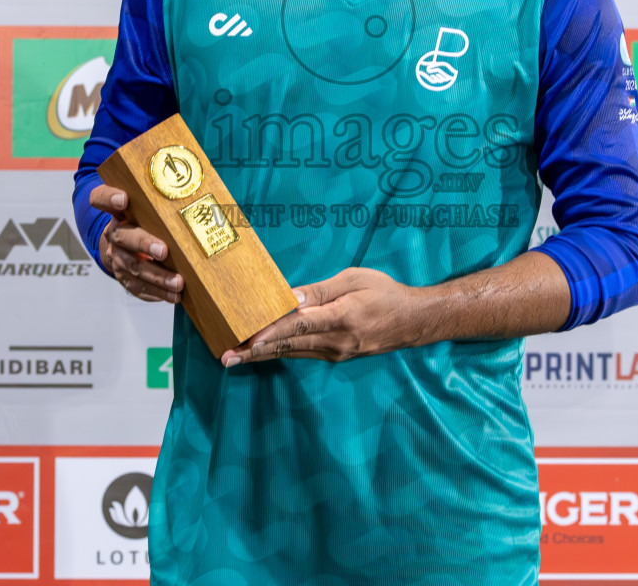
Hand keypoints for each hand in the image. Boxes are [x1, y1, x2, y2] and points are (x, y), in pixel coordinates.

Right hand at [89, 185, 182, 303]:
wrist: (129, 248)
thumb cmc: (148, 225)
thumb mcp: (150, 211)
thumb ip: (164, 205)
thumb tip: (203, 201)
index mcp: (119, 211)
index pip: (101, 197)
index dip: (109, 198)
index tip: (123, 199)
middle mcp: (115, 233)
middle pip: (123, 236)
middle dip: (144, 243)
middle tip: (163, 251)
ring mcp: (118, 257)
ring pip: (134, 267)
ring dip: (157, 276)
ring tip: (178, 282)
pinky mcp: (125, 278)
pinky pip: (139, 287)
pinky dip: (158, 292)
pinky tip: (173, 294)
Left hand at [221, 267, 431, 366]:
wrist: (412, 321)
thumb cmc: (384, 292)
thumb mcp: (355, 280)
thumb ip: (322, 291)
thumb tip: (292, 299)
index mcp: (341, 318)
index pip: (300, 327)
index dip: (272, 333)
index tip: (248, 339)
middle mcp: (336, 341)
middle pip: (288, 346)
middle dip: (255, 351)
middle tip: (226, 357)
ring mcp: (335, 352)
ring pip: (292, 354)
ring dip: (262, 355)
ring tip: (235, 357)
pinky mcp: (336, 356)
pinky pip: (302, 354)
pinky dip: (280, 352)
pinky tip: (263, 351)